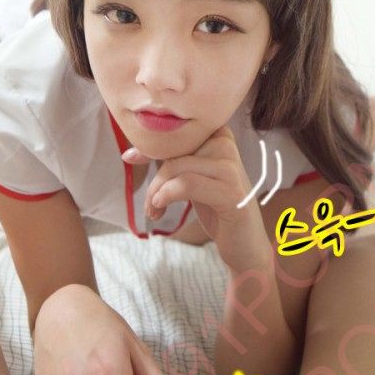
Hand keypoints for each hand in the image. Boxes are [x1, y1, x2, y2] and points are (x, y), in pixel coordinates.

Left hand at [123, 125, 270, 271]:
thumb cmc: (217, 208)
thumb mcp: (193, 178)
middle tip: (149, 203)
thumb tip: (129, 154)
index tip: (130, 158)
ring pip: (176, 167)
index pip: (176, 131)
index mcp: (218, 135)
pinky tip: (160, 210)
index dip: (150, 145)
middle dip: (154, 177)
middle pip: (173, 150)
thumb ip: (170, 161)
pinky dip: (166, 196)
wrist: (246, 243)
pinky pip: (187, 184)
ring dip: (157, 192)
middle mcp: (227, 145)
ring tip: (154, 211)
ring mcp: (231, 168)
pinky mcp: (231, 192)